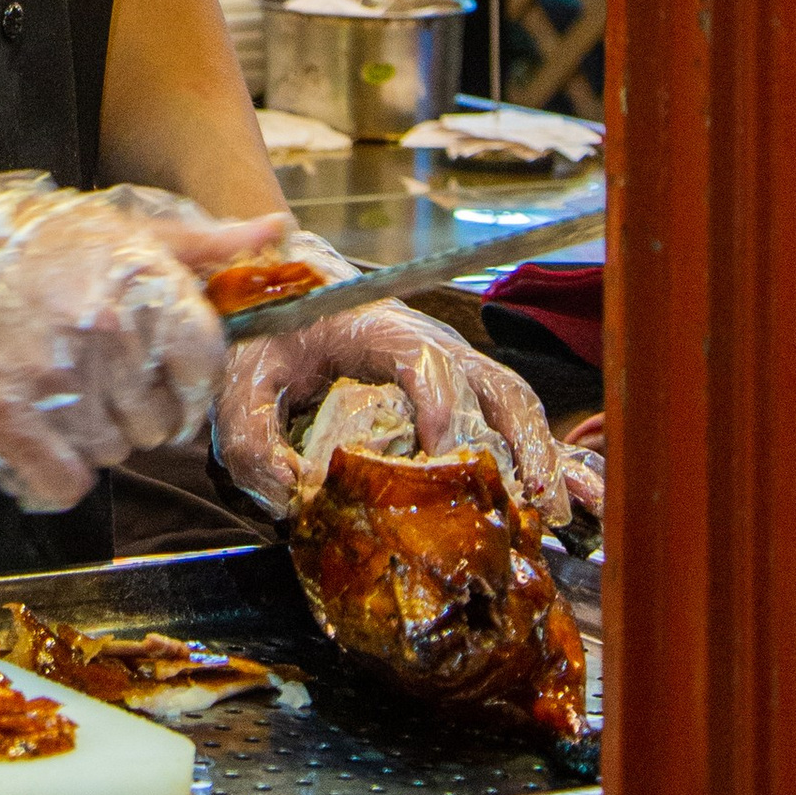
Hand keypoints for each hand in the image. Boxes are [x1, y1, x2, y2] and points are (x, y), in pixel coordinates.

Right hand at [0, 173, 290, 512]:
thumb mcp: (120, 227)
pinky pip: (65, 483)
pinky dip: (56, 473)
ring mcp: (55, 375)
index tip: (165, 378)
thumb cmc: (32, 240)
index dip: (188, 381)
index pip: (204, 365)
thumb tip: (275, 231)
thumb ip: (202, 243)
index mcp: (140, 282)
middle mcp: (105, 330)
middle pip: (159, 421)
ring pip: (113, 453)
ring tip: (62, 394)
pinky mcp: (7, 413)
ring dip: (94, 437)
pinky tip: (40, 435)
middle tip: (97, 378)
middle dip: (137, 410)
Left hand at [212, 246, 562, 523]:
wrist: (284, 285)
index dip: (441, 404)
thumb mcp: (242, 375)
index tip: (442, 454)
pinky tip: (553, 499)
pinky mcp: (456, 389)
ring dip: (539, 451)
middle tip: (528, 500)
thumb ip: (252, 435)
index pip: (425, 359)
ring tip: (549, 510)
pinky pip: (509, 416)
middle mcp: (430, 345)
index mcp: (379, 329)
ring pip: (512, 400)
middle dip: (518, 441)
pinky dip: (537, 452)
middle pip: (492, 383)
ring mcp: (451, 366)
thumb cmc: (268, 327)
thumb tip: (294, 495)